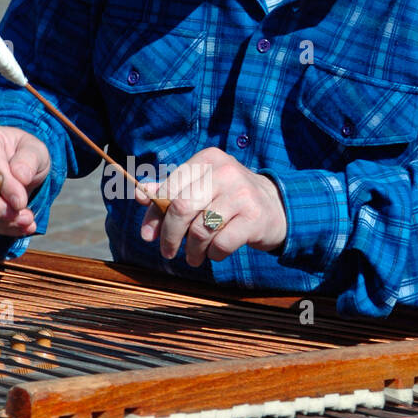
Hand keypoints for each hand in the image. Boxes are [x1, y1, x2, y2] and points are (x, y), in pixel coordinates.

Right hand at [0, 124, 50, 236]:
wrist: (18, 166)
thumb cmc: (25, 154)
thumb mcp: (36, 150)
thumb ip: (29, 160)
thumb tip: (20, 177)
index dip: (4, 186)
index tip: (21, 202)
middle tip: (22, 217)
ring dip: (0, 222)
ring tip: (27, 222)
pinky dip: (1, 228)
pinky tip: (21, 227)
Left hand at [137, 147, 287, 265]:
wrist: (277, 207)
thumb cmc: (228, 198)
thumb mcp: (201, 187)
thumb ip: (170, 190)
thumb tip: (140, 195)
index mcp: (207, 159)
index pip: (170, 188)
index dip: (154, 214)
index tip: (149, 236)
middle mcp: (225, 171)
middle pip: (181, 208)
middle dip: (170, 236)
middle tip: (168, 252)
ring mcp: (241, 194)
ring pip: (201, 229)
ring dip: (193, 251)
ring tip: (194, 258)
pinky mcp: (254, 217)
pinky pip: (222, 243)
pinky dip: (214, 254)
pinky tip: (215, 253)